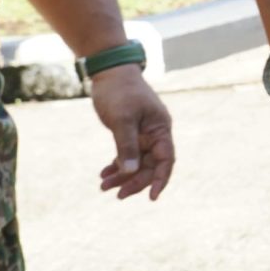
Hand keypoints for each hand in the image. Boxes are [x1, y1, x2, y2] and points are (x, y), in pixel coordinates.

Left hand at [87, 66, 174, 200]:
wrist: (110, 73)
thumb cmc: (119, 93)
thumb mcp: (122, 120)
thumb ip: (127, 146)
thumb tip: (130, 172)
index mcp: (160, 129)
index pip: (166, 159)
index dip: (160, 179)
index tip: (152, 197)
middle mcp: (155, 133)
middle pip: (150, 165)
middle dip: (134, 181)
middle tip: (115, 195)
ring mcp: (143, 133)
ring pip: (137, 161)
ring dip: (122, 175)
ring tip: (103, 186)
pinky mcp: (131, 132)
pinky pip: (127, 154)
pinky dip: (117, 165)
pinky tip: (104, 173)